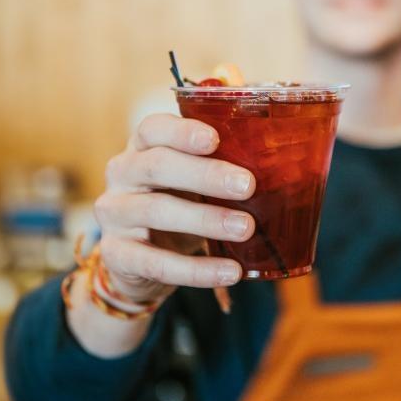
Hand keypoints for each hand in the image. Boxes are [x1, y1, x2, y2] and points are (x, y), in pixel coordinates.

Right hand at [92, 113, 255, 304]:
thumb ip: (222, 169)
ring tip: (246, 228)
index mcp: (142, 147)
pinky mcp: (116, 254)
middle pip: (157, 165)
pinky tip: (230, 272)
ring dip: (204, 220)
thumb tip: (286, 166)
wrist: (138, 260)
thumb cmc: (178, 206)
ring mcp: (114, 213)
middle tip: (248, 185)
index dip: (182, 131)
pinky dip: (196, 270)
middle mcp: (122, 173)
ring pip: (155, 211)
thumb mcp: (194, 183)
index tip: (215, 139)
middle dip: (205, 175)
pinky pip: (155, 262)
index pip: (153, 128)